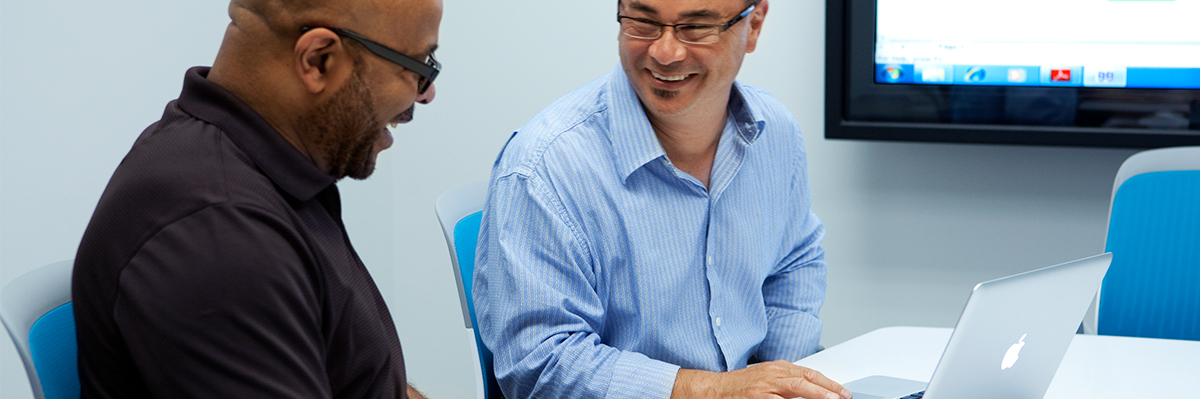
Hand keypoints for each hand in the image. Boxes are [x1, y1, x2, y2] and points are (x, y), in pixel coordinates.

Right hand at [671, 360, 851, 398]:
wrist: (712, 390)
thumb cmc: (738, 386)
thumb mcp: (765, 378)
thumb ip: (785, 382)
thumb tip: (811, 388)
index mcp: (776, 368)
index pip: (808, 373)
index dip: (827, 383)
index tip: (841, 392)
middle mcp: (772, 375)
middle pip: (805, 378)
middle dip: (827, 388)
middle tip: (843, 396)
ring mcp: (764, 388)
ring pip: (796, 388)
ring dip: (816, 394)